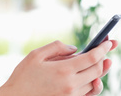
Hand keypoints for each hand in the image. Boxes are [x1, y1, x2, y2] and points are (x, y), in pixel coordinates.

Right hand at [0, 40, 117, 95]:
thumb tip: (75, 48)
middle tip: (106, 50)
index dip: (102, 49)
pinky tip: (92, 77)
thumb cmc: (23, 76)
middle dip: (104, 58)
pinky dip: (93, 84)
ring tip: (101, 62)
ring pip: (94, 83)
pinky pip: (88, 93)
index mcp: (63, 70)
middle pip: (97, 70)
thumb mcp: (35, 55)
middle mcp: (71, 85)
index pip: (92, 58)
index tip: (109, 42)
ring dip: (99, 71)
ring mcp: (72, 95)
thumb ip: (56, 47)